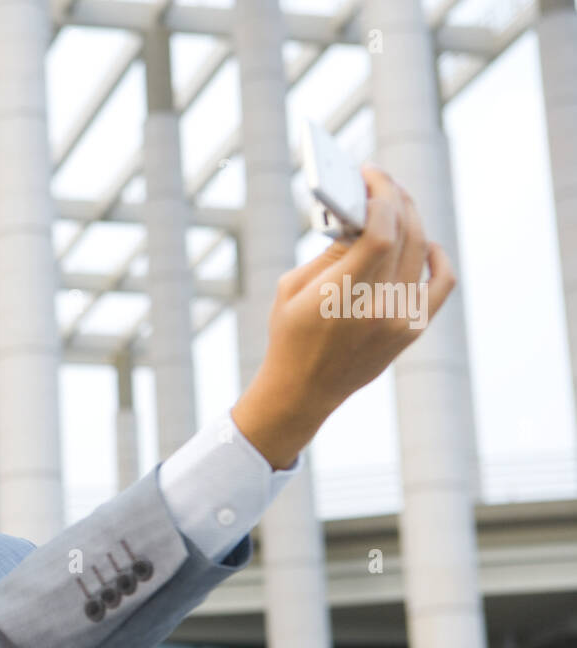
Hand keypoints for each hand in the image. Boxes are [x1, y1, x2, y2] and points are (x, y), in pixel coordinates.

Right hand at [232, 164, 457, 468]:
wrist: (302, 390)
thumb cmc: (289, 335)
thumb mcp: (292, 288)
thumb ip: (330, 250)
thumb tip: (359, 214)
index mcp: (341, 296)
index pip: (378, 232)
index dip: (379, 195)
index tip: (368, 173)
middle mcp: (378, 308)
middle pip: (404, 234)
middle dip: (394, 198)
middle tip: (380, 180)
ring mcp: (400, 320)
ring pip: (421, 251)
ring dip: (411, 219)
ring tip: (396, 204)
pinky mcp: (412, 330)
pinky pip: (441, 281)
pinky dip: (436, 255)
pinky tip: (424, 241)